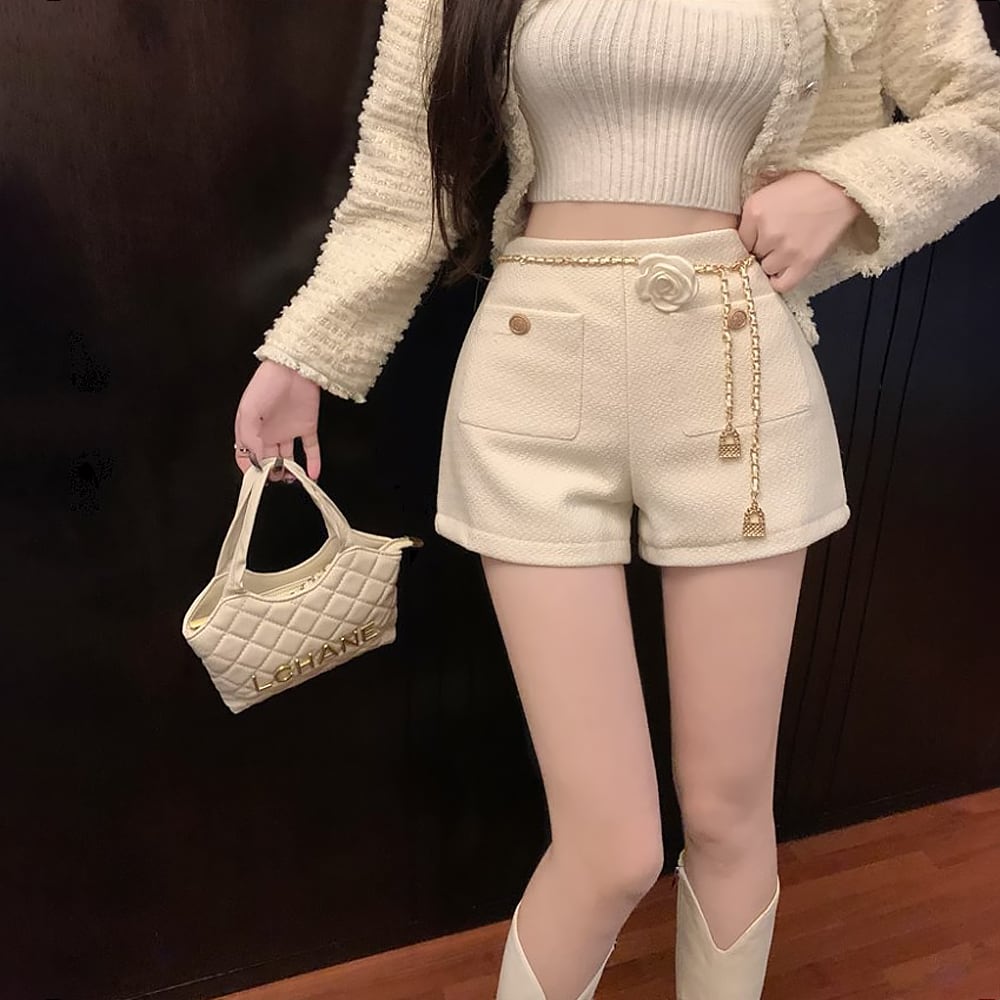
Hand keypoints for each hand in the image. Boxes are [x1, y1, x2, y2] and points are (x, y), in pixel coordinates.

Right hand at [234, 360, 321, 481]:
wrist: (293, 368)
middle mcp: (269, 433)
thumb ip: (250, 439)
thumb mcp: (249, 412)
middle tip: (275, 479)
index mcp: (251, 430)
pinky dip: (314, 463)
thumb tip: (258, 461)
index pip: (247, 457)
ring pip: (289, 458)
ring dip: (290, 472)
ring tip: (292, 480)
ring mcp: (288, 431)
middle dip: (271, 473)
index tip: (257, 478)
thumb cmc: (266, 384)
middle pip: (269, 460)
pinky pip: (311, 449)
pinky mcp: (307, 427)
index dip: (250, 469)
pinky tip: (313, 475)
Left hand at [737, 170, 863, 293]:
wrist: (841, 187)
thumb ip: (752, 214)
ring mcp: (786, 250)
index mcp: (755, 211)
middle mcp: (768, 233)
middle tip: (776, 241)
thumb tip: (741, 238)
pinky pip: (782, 285)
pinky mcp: (804, 263)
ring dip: (772, 264)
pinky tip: (784, 271)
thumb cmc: (806, 185)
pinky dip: (780, 281)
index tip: (757, 240)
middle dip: (761, 250)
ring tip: (785, 250)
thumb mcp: (769, 190)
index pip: (739, 241)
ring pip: (766, 270)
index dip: (749, 242)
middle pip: (752, 256)